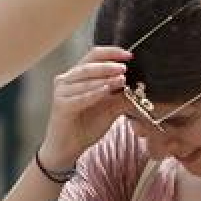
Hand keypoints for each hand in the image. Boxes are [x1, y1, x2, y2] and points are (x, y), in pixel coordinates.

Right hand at [39, 46, 132, 167]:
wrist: (69, 147)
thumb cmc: (87, 125)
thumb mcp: (111, 108)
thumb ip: (122, 95)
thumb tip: (140, 85)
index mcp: (78, 75)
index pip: (94, 55)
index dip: (112, 53)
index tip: (129, 55)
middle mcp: (67, 79)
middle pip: (89, 64)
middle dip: (109, 65)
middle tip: (125, 68)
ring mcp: (61, 91)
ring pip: (84, 79)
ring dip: (104, 78)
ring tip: (121, 79)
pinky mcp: (60, 105)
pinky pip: (79, 97)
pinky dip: (94, 93)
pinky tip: (106, 91)